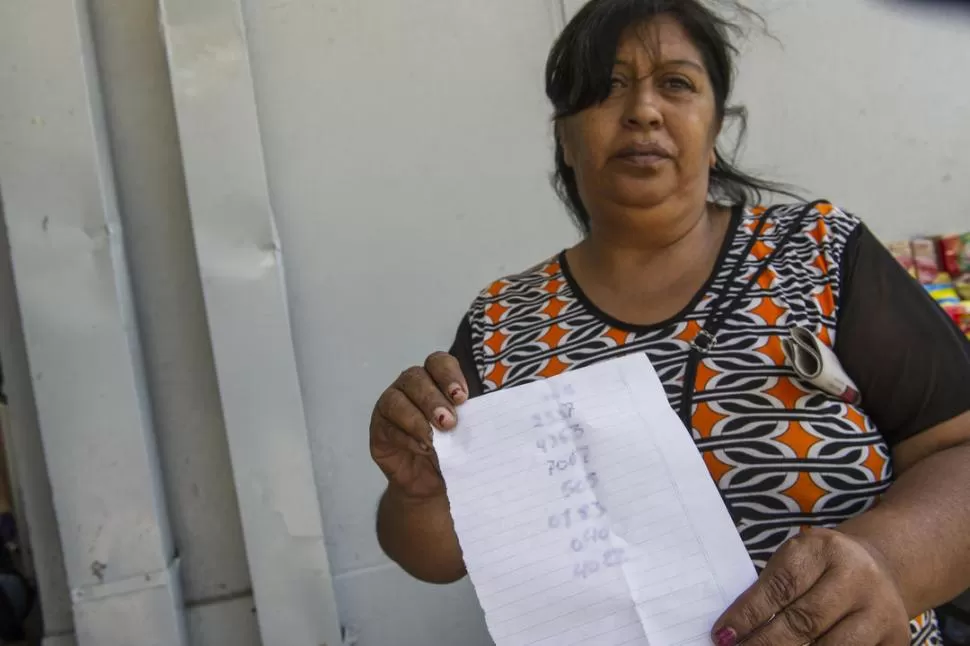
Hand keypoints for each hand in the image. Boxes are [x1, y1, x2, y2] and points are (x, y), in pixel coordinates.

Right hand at [370, 352, 467, 498]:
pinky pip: (387, 427)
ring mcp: (391, 406)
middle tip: (449, 422)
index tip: (461, 397)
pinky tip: (422, 449)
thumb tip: (483, 416)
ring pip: (395, 400)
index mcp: (435, 380)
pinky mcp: (379, 430)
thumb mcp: (467, 433)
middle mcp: (411, 387)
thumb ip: (471, 420)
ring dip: (416, 418)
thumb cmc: (453, 450)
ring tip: (433, 438)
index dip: (448, 374)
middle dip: (432, 399)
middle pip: (414, 378)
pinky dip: (406, 438)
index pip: (438, 362)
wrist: (433, 483)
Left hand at [712, 528, 910, 645]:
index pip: (781, 586)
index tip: (723, 635)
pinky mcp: (895, 641)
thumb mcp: (796, 562)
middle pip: (805, 621)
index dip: (750, 614)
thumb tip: (733, 631)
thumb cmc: (822, 568)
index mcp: (824, 549)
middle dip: (766, 643)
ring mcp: (881, 612)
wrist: (880, 567)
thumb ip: (771, 590)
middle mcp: (857, 578)